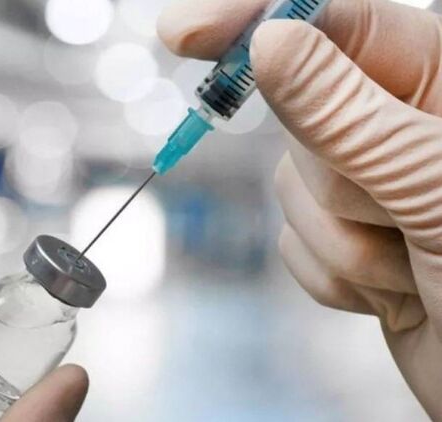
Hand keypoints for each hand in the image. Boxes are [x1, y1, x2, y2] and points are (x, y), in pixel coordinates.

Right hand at [158, 0, 441, 417]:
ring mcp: (375, 183)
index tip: (185, 34)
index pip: (335, 22)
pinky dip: (335, 277)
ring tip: (414, 269)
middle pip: (301, 114)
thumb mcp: (433, 188)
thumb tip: (269, 42)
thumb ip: (346, 114)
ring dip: (343, 242)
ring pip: (291, 185)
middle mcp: (404, 123)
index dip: (254, 20)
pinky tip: (397, 291)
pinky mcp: (350, 237)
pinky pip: (293, 240)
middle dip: (337, 181)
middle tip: (403, 222)